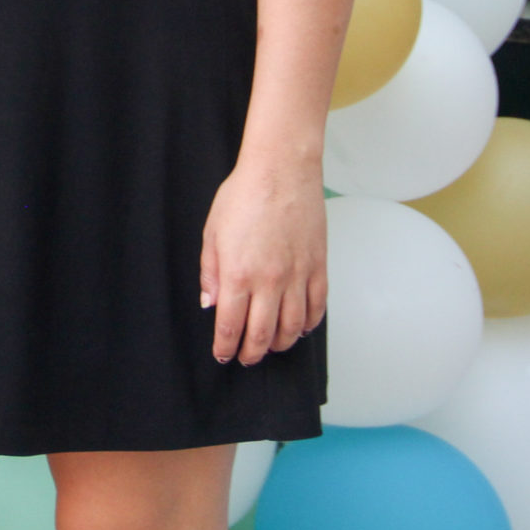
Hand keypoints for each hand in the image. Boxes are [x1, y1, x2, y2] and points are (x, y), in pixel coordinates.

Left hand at [200, 153, 327, 365]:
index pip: (231, 325)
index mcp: (238, 273)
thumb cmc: (244, 195)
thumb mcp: (212, 232)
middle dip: (252, 353)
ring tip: (271, 347)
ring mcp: (298, 276)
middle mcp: (269, 281)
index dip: (226, 346)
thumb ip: (210, 272)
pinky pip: (317, 308)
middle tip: (246, 358)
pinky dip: (309, 324)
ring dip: (281, 344)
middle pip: (262, 334)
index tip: (222, 355)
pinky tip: (300, 328)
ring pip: (293, 328)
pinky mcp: (319, 268)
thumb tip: (210, 303)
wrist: (282, 171)